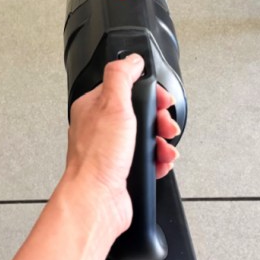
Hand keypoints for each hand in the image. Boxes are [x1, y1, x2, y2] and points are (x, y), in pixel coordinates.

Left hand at [64, 54, 181, 231]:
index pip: (126, 87)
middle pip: (140, 112)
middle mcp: (101, 127)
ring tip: (165, 147)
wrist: (97, 200)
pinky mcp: (122, 169)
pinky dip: (159, 159)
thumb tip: (132, 59)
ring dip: (162, 141)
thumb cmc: (98, 158)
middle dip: (159, 119)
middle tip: (165, 126)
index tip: (160, 101)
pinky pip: (147, 159)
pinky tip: (161, 162)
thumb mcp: (113, 104)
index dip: (148, 93)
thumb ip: (121, 76)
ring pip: (146, 136)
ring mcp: (111, 149)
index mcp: (94, 107)